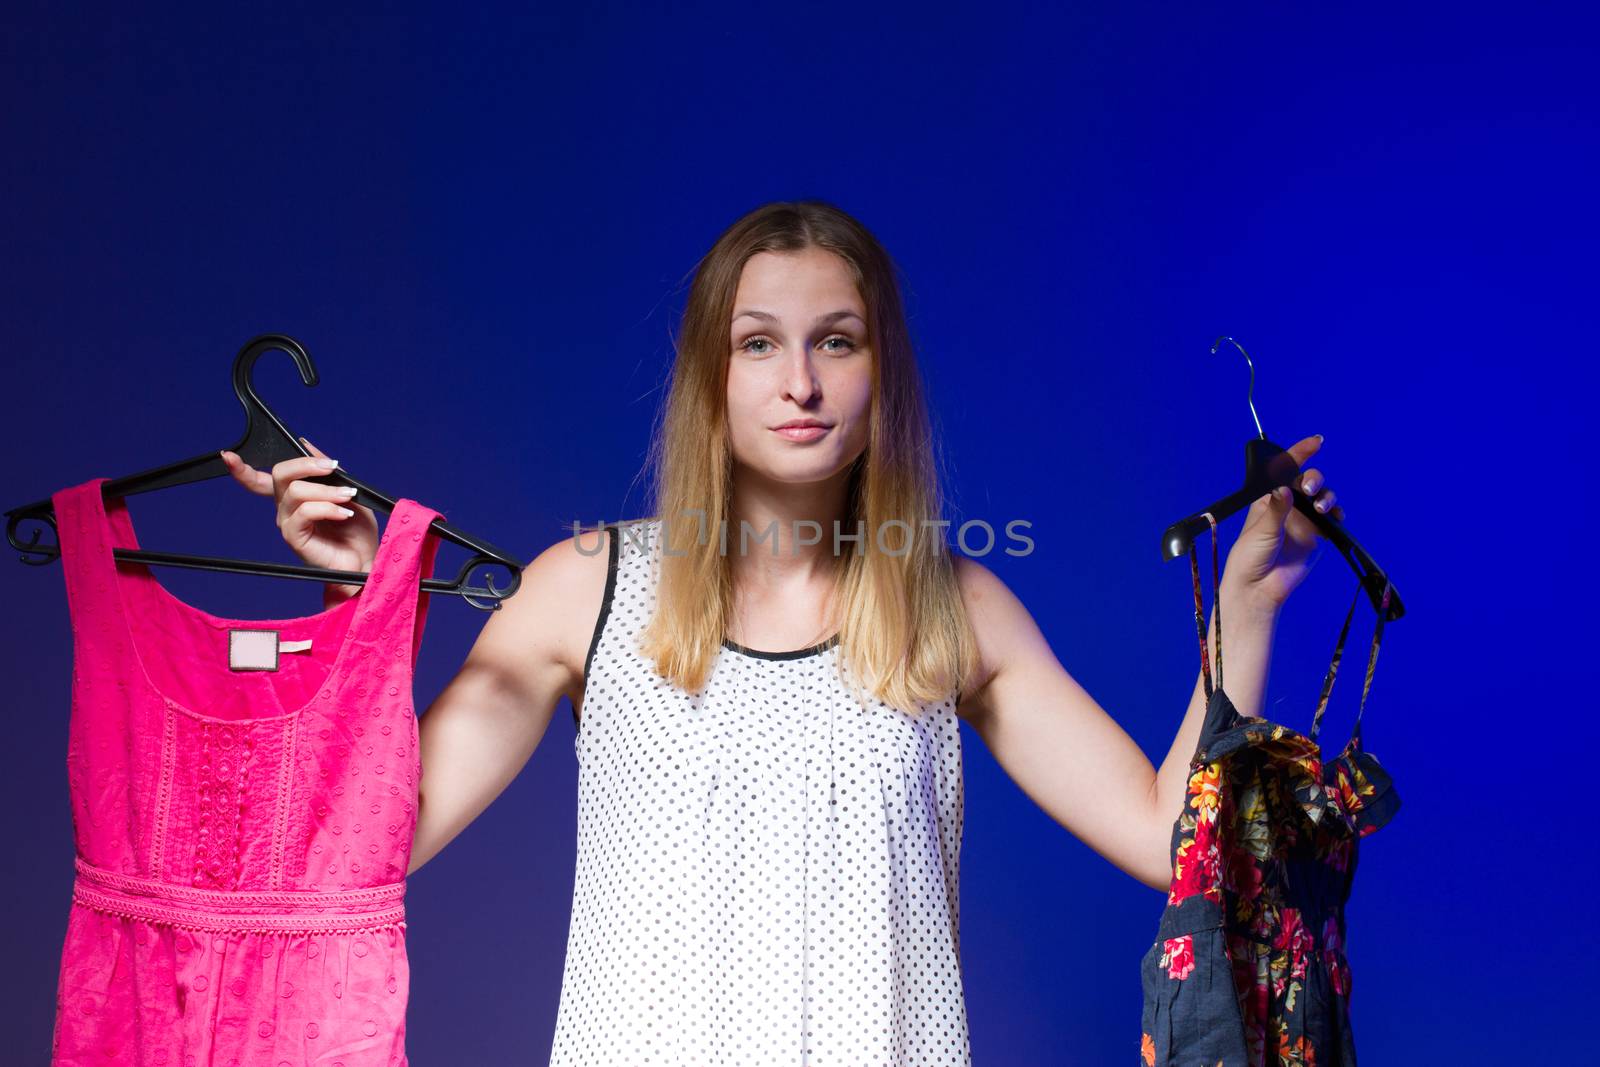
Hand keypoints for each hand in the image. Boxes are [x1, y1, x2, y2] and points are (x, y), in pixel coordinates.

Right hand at [218, 437, 379, 601]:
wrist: (364, 559)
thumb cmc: (355, 529)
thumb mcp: (346, 489)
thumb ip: (325, 469)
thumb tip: (305, 444)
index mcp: (294, 495)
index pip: (259, 480)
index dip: (241, 469)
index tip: (227, 456)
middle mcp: (285, 507)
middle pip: (279, 474)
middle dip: (306, 464)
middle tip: (331, 467)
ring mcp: (287, 522)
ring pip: (296, 491)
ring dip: (327, 490)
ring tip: (347, 497)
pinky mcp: (293, 537)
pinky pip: (305, 512)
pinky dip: (328, 508)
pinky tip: (343, 514)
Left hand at [1220, 434, 1344, 613]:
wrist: (1258, 588)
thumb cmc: (1250, 557)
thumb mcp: (1261, 531)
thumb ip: (1276, 510)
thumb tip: (1285, 489)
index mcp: (1269, 498)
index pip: (1286, 470)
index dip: (1300, 453)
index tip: (1317, 442)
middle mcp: (1288, 505)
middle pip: (1309, 481)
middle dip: (1314, 479)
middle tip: (1310, 489)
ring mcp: (1304, 520)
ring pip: (1324, 498)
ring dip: (1327, 497)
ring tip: (1321, 508)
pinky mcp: (1317, 536)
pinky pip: (1333, 520)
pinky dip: (1338, 515)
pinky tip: (1336, 518)